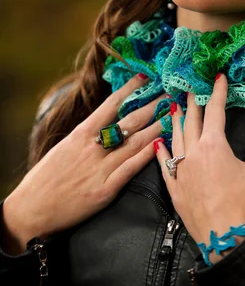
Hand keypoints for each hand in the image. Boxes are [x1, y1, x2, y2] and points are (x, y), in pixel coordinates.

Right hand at [2, 75, 164, 252]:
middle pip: (129, 121)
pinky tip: (159, 146)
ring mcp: (100, 168)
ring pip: (135, 143)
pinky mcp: (104, 190)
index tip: (145, 77)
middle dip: (151, 106)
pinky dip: (146, 156)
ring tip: (172, 116)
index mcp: (81, 134)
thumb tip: (106, 121)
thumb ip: (87, 135)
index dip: (130, 89)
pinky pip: (130, 169)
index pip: (110, 105)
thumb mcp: (65, 147)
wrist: (32, 209)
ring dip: (156, 127)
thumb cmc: (46, 177)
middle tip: (169, 93)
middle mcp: (92, 148)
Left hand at [155, 74, 244, 262]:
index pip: (215, 111)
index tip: (218, 77)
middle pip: (191, 121)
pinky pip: (164, 165)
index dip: (217, 92)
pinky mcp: (174, 188)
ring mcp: (180, 170)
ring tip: (174, 108)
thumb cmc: (244, 204)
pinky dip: (161, 153)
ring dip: (175, 121)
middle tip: (190, 87)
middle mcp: (193, 153)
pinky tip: (158, 144)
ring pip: (175, 138)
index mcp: (214, 145)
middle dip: (192, 102)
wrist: (224, 237)